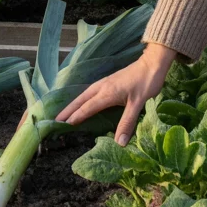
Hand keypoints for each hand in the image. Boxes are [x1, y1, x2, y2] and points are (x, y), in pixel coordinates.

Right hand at [55, 42, 178, 146]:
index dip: (75, 117)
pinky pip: (89, 92)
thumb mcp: (138, 104)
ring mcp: (104, 83)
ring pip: (83, 95)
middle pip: (80, 100)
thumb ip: (127, 123)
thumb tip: (119, 143)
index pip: (87, 108)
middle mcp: (101, 87)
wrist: (152, 63)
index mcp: (106, 93)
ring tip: (63, 113)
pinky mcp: (108, 81)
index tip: (62, 126)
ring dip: (72, 104)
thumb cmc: (146, 83)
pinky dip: (81, 99)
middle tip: (54, 120)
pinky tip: (81, 102)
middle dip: (67, 110)